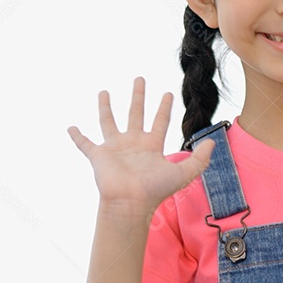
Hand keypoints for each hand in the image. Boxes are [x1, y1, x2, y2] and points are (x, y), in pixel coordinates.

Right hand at [67, 77, 214, 220]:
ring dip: (106, 107)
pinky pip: (84, 144)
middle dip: (138, 96)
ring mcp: (114, 149)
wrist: (130, 203)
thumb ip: (200, 158)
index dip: (165, 107)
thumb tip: (212, 141)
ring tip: (104, 92)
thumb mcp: (184, 173)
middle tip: (140, 79)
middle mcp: (133, 144)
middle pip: (136, 114)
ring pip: (108, 122)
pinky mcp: (98, 156)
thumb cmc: (155, 190)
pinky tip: (70, 127)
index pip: (160, 121)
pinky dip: (77, 137)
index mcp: (151, 146)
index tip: (168, 93)